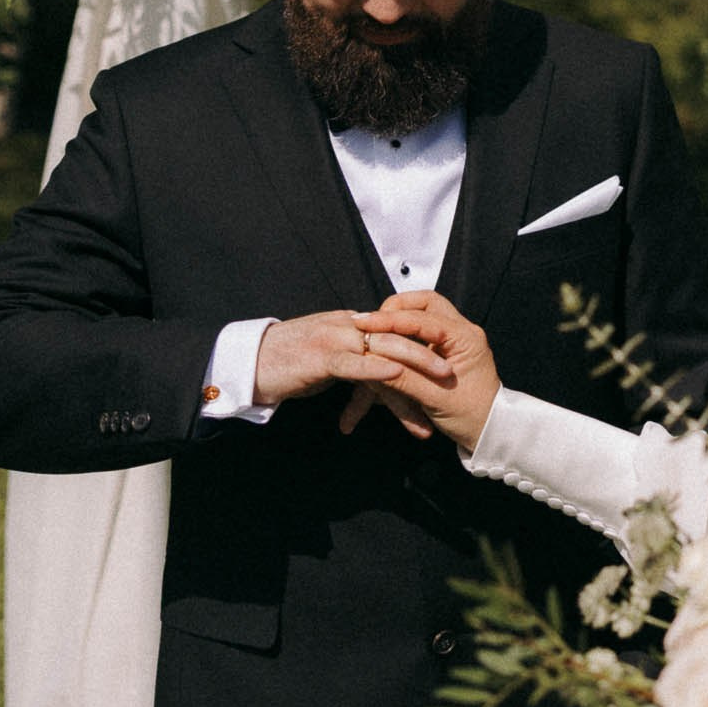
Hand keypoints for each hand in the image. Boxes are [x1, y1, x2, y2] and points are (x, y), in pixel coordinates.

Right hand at [253, 310, 452, 425]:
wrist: (250, 366)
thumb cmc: (290, 366)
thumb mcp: (331, 360)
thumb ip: (357, 360)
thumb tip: (382, 371)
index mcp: (353, 323)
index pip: (398, 329)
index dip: (424, 345)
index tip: (450, 363)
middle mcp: (349, 325)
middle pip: (400, 336)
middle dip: (431, 355)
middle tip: (456, 374)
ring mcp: (336, 338)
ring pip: (386, 348)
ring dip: (417, 364)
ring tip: (442, 382)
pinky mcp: (322, 356)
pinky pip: (356, 362)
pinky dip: (378, 368)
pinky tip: (398, 376)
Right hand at [350, 291, 500, 451]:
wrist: (490, 431)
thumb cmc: (470, 417)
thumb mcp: (434, 399)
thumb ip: (403, 378)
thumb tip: (371, 362)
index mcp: (465, 339)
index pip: (422, 318)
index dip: (389, 320)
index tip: (363, 322)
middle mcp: (463, 332)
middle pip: (424, 303)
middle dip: (396, 309)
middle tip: (370, 322)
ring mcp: (456, 338)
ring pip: (423, 314)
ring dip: (399, 319)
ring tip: (374, 330)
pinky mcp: (448, 349)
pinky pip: (423, 330)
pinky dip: (404, 332)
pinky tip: (386, 340)